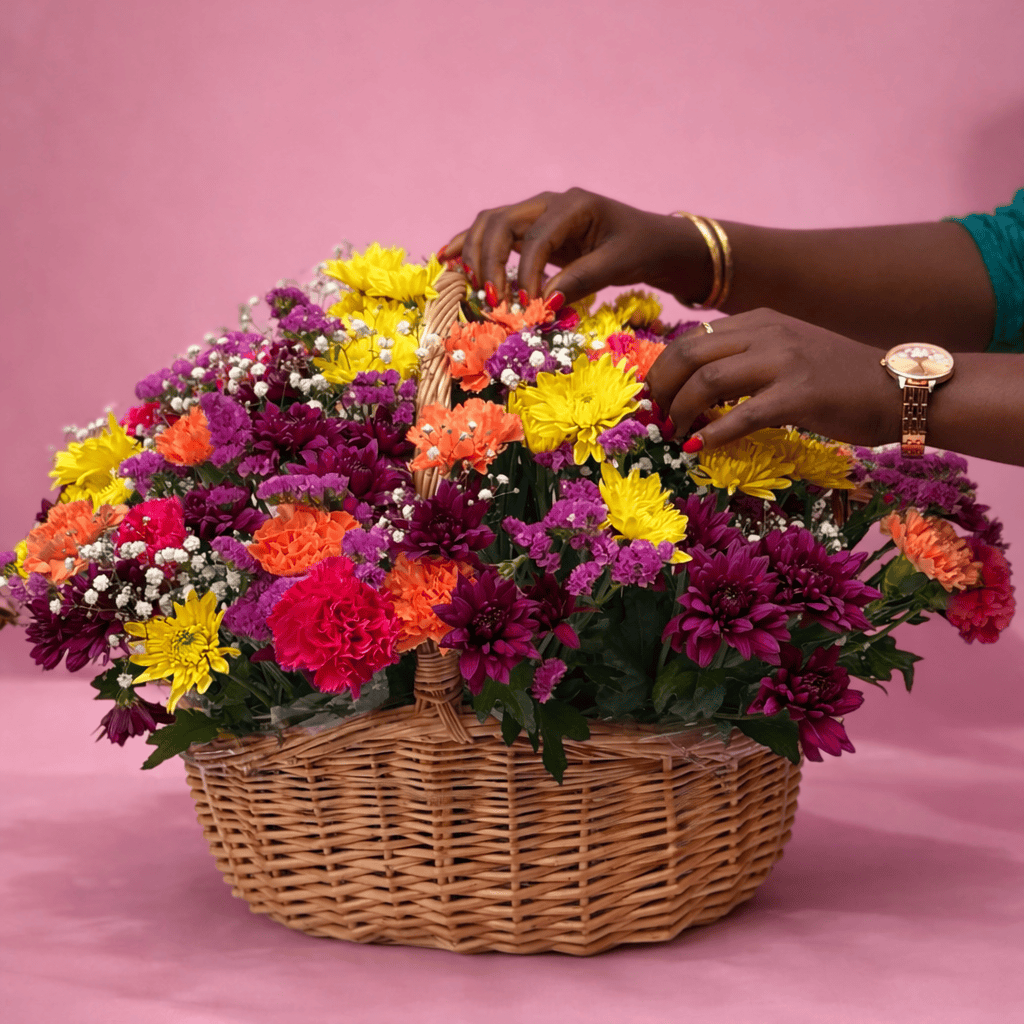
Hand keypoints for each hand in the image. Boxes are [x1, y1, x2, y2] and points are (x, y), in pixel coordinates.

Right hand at [440, 188, 711, 304]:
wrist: (651, 240)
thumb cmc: (639, 249)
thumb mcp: (618, 265)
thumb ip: (582, 281)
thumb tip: (544, 304)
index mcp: (573, 205)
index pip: (536, 238)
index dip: (526, 274)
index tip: (526, 307)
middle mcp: (548, 203)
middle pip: (500, 223)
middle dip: (490, 262)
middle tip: (494, 300)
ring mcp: (536, 213)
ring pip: (490, 225)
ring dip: (476, 255)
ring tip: (475, 288)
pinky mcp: (530, 229)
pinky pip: (493, 233)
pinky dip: (470, 245)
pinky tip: (447, 258)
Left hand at [645, 309, 901, 449]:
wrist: (897, 388)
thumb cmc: (837, 380)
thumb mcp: (784, 354)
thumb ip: (743, 361)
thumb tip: (692, 389)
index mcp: (757, 321)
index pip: (690, 339)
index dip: (662, 372)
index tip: (653, 400)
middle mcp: (767, 333)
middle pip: (688, 354)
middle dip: (662, 389)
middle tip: (657, 419)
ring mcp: (784, 361)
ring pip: (707, 381)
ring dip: (681, 411)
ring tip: (675, 433)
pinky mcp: (800, 394)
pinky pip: (742, 414)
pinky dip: (713, 434)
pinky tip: (698, 448)